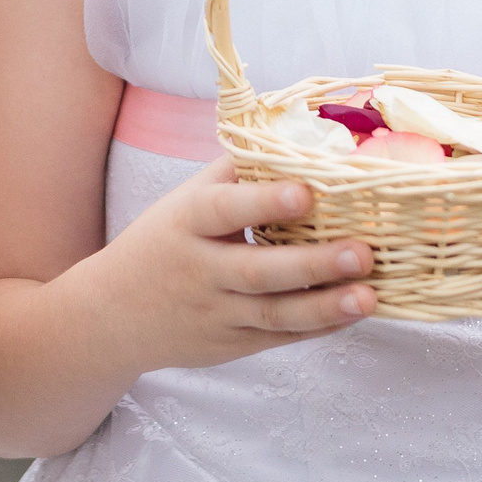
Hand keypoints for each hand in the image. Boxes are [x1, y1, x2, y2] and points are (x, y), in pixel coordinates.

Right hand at [97, 158, 370, 373]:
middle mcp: (200, 270)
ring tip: (369, 296)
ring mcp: (216, 313)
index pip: (225, 210)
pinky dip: (318, 326)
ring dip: (325, 306)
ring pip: (274, 313)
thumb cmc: (161, 242)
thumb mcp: (182, 202)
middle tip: (363, 252)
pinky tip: (353, 313)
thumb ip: (232, 174)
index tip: (306, 192)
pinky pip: (280, 337)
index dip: (264, 202)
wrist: (113, 315)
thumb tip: (289, 136)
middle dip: (313, 263)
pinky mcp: (231, 345)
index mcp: (186, 223)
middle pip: (259, 270)